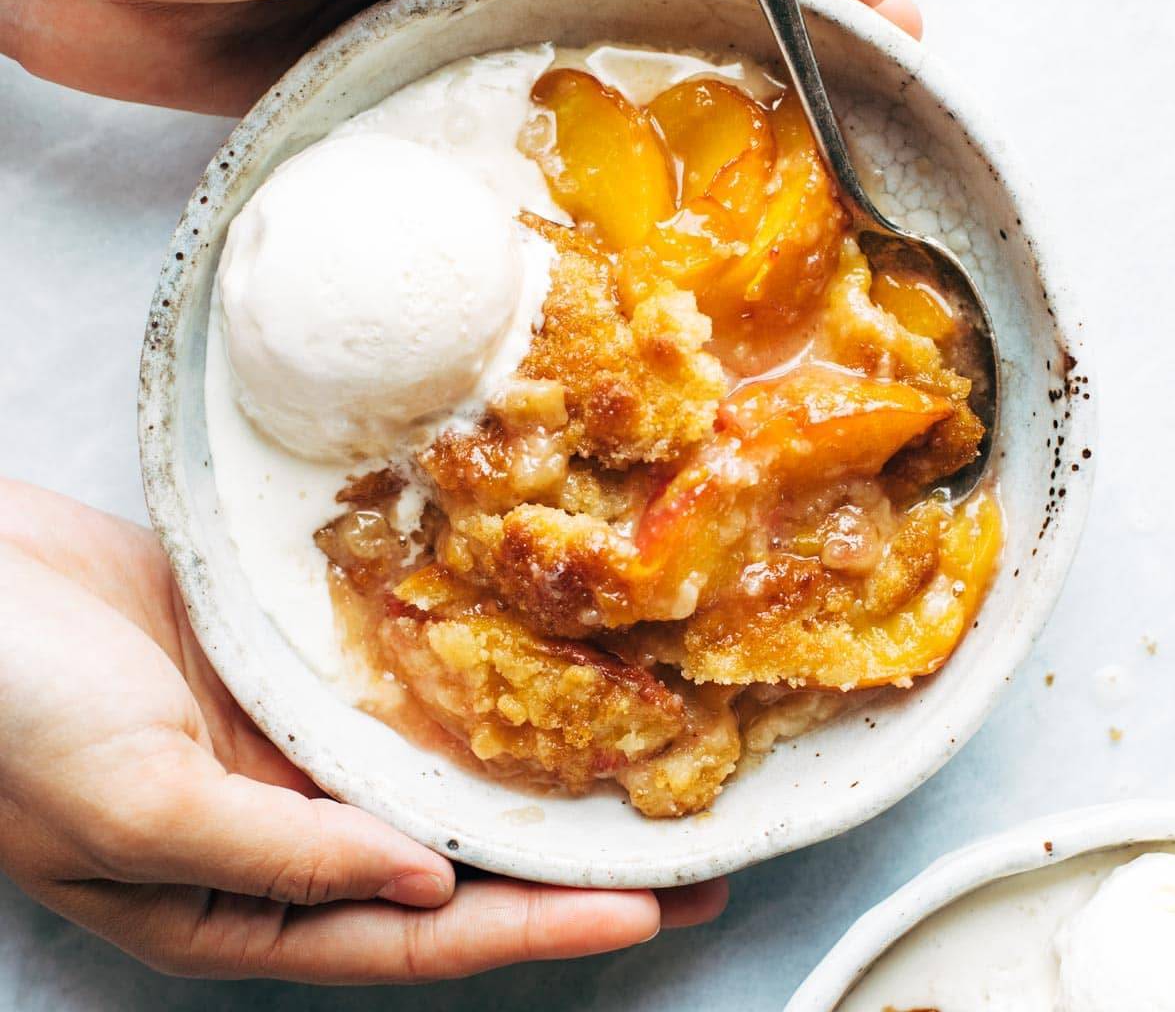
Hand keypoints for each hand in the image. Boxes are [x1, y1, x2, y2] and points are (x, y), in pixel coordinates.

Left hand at [0, 0, 918, 113]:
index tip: (882, 0)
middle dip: (772, 20)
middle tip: (866, 75)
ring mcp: (459, 1)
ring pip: (602, 45)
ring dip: (691, 87)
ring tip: (776, 141)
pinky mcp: (407, 70)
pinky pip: (512, 109)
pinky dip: (576, 141)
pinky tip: (628, 181)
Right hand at [0, 480, 726, 981]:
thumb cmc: (6, 713)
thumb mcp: (136, 806)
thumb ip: (279, 856)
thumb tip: (419, 882)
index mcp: (238, 902)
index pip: (414, 934)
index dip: (530, 927)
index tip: (640, 911)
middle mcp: (282, 829)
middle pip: (447, 860)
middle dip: (561, 866)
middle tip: (681, 858)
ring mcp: (290, 741)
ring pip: (434, 772)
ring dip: (526, 775)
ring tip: (632, 771)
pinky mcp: (288, 666)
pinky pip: (395, 682)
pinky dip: (463, 685)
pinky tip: (530, 672)